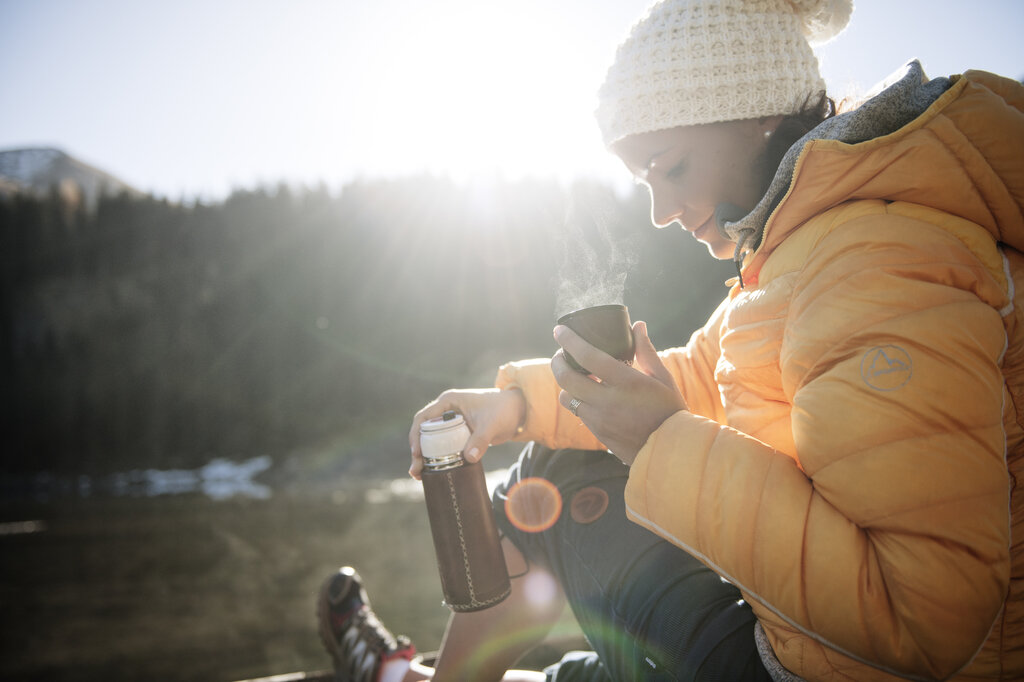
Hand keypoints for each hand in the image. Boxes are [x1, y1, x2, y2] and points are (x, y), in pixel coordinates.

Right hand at [408, 388, 525, 478]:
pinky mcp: (459, 435)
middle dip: (418, 451)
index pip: (424, 418)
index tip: (417, 452)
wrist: (519, 411)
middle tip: (416, 470)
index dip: (416, 435)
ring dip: (425, 457)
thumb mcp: (491, 424)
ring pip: (432, 441)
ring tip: (419, 475)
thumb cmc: (504, 410)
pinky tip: (432, 473)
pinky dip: (437, 459)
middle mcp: (446, 411)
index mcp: (449, 402)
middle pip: (424, 432)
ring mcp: (452, 423)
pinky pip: (444, 447)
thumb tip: (469, 458)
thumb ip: (480, 440)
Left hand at [552, 320, 686, 464]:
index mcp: (626, 382)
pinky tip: (586, 394)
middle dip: (558, 361)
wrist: (670, 450)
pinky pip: (577, 413)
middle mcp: (608, 401)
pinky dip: (577, 400)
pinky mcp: (597, 433)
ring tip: (573, 375)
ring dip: (565, 384)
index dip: (570, 341)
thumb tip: (638, 325)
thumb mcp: (663, 378)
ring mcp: (600, 419)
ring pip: (566, 397)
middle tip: (560, 353)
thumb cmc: (670, 410)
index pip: (588, 356)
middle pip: (567, 378)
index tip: (559, 330)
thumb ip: (646, 351)